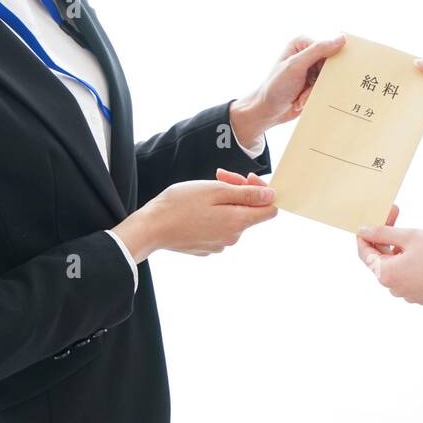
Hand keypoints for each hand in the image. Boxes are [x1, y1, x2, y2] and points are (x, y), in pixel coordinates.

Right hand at [125, 174, 277, 257]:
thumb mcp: (216, 191)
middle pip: (249, 211)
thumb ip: (247, 194)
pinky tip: (197, 207)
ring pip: (233, 218)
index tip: (245, 178)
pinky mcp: (206, 247)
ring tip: (204, 190)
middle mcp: (233, 237)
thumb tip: (271, 196)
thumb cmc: (180, 205)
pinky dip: (213, 214)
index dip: (262, 191)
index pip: (270, 210)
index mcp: (238, 222)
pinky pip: (218, 227)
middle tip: (219, 175)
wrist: (151, 228)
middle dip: (239, 191)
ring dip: (225, 202)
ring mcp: (219, 244)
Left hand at [230, 35, 346, 143]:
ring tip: (300, 97)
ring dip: (314, 92)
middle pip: (329, 67)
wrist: (266, 111)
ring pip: (327, 80)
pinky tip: (300, 101)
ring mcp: (309, 70)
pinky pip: (323, 90)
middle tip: (307, 89)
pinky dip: (313, 97)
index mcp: (302, 44)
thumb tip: (342, 38)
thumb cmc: (276, 86)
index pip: (328, 50)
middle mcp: (306, 55)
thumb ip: (318, 50)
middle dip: (319, 82)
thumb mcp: (296, 66)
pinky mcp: (311, 84)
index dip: (327, 66)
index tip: (319, 77)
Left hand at [355, 207, 422, 305]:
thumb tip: (364, 231)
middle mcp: (393, 287)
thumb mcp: (409, 236)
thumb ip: (383, 233)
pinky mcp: (420, 294)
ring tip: (412, 235)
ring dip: (398, 250)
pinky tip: (422, 251)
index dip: (366, 234)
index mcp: (386, 273)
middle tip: (395, 215)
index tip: (373, 220)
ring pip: (395, 267)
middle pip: (380, 259)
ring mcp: (407, 293)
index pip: (364, 252)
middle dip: (385, 237)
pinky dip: (409, 262)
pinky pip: (407, 275)